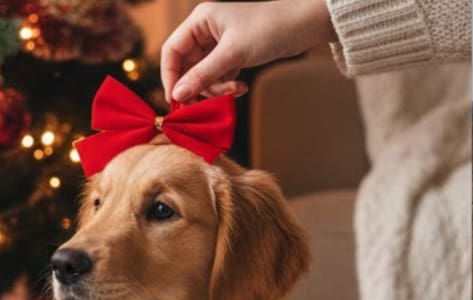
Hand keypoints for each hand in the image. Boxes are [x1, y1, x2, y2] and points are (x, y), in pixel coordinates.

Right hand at [161, 0, 337, 103]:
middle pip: (187, 65)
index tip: (176, 100)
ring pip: (205, 74)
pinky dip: (228, 85)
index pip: (172, 51)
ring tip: (236, 91)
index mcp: (199, 20)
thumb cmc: (268, 30)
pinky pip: (220, 75)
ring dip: (217, 88)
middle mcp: (206, 30)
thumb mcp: (233, 54)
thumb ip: (203, 75)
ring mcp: (220, 43)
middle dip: (198, 86)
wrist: (302, 26)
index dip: (170, 76)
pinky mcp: (234, 54)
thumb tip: (177, 95)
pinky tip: (242, 87)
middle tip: (206, 105)